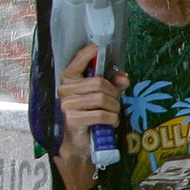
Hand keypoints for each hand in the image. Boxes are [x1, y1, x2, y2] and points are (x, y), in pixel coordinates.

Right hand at [57, 44, 128, 165]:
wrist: (79, 143)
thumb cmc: (90, 115)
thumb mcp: (103, 96)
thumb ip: (113, 84)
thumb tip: (124, 77)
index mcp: (69, 79)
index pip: (79, 60)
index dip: (90, 52)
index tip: (100, 46)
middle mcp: (65, 89)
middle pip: (99, 83)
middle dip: (113, 93)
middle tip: (115, 103)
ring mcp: (67, 104)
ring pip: (101, 99)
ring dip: (114, 108)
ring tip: (113, 114)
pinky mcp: (72, 119)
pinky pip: (102, 114)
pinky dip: (112, 119)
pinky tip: (110, 123)